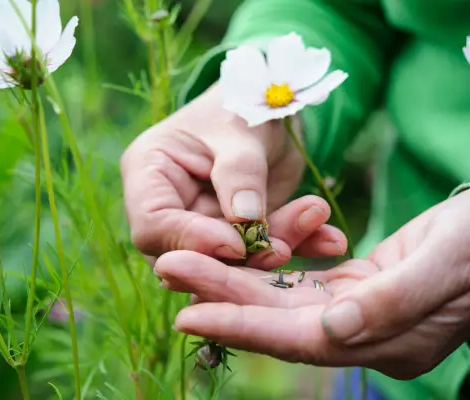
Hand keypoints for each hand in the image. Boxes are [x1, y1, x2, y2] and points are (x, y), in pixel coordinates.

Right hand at [121, 84, 345, 268]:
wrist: (269, 104)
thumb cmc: (243, 102)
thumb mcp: (242, 131)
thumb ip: (240, 176)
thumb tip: (245, 229)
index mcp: (149, 173)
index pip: (152, 225)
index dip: (189, 242)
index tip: (237, 243)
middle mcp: (169, 205)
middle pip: (185, 254)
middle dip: (235, 259)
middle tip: (282, 248)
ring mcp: (201, 222)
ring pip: (226, 262)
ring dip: (271, 253)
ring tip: (316, 226)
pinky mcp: (234, 233)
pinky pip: (260, 253)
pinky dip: (296, 247)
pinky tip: (329, 239)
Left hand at [156, 189, 469, 378]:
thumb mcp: (450, 262)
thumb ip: (394, 301)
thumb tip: (334, 330)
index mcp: (391, 339)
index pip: (299, 338)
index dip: (242, 326)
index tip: (187, 314)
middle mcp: (366, 333)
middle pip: (278, 318)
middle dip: (221, 296)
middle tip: (167, 270)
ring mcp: (361, 312)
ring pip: (282, 299)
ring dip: (232, 281)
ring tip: (183, 261)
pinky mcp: (358, 287)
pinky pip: (298, 283)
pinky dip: (263, 271)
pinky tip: (229, 258)